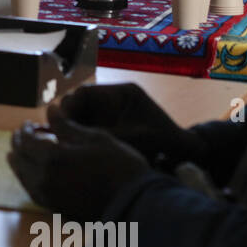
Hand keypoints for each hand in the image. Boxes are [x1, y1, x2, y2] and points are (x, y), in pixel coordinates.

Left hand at [8, 101, 150, 221]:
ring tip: (19, 154)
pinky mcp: (55, 210)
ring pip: (23, 178)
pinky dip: (28, 179)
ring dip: (19, 163)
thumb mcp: (95, 138)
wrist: (134, 204)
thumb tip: (49, 110)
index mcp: (52, 158)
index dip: (24, 130)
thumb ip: (67, 126)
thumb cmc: (119, 166)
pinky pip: (33, 192)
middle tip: (20, 136)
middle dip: (18, 145)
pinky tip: (33, 175)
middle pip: (19, 159)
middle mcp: (44, 179)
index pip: (26, 141)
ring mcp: (48, 197)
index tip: (27, 124)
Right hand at [56, 83, 203, 164]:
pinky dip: (82, 138)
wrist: (185, 153)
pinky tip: (78, 151)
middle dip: (68, 120)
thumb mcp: (131, 138)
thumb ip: (100, 135)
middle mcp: (114, 100)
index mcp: (121, 93)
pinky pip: (89, 129)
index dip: (69, 107)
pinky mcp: (112, 127)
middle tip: (61, 137)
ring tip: (68, 146)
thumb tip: (66, 136)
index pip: (84, 92)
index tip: (61, 124)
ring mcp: (112, 114)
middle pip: (79, 104)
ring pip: (81, 118)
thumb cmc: (162, 142)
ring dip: (73, 130)